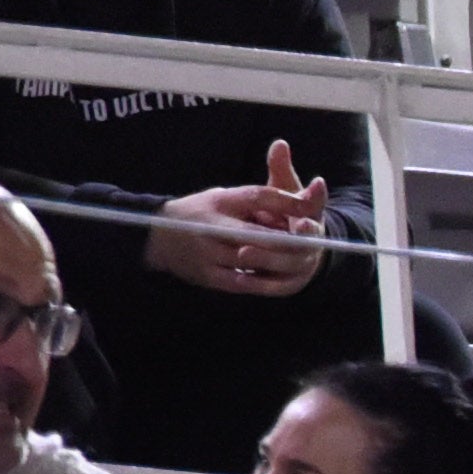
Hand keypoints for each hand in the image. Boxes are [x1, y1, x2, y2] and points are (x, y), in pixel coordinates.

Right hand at [145, 139, 327, 294]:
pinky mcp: (207, 276)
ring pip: (252, 257)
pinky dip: (264, 281)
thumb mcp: (229, 197)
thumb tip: (310, 191)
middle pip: (259, 232)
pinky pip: (242, 282)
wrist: (157, 237)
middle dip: (289, 238)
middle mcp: (211, 226)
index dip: (288, 202)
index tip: (311, 209)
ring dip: (280, 259)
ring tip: (304, 260)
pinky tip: (281, 278)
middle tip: (314, 241)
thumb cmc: (203, 212)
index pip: (258, 196)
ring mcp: (207, 253)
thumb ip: (266, 196)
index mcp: (219, 201)